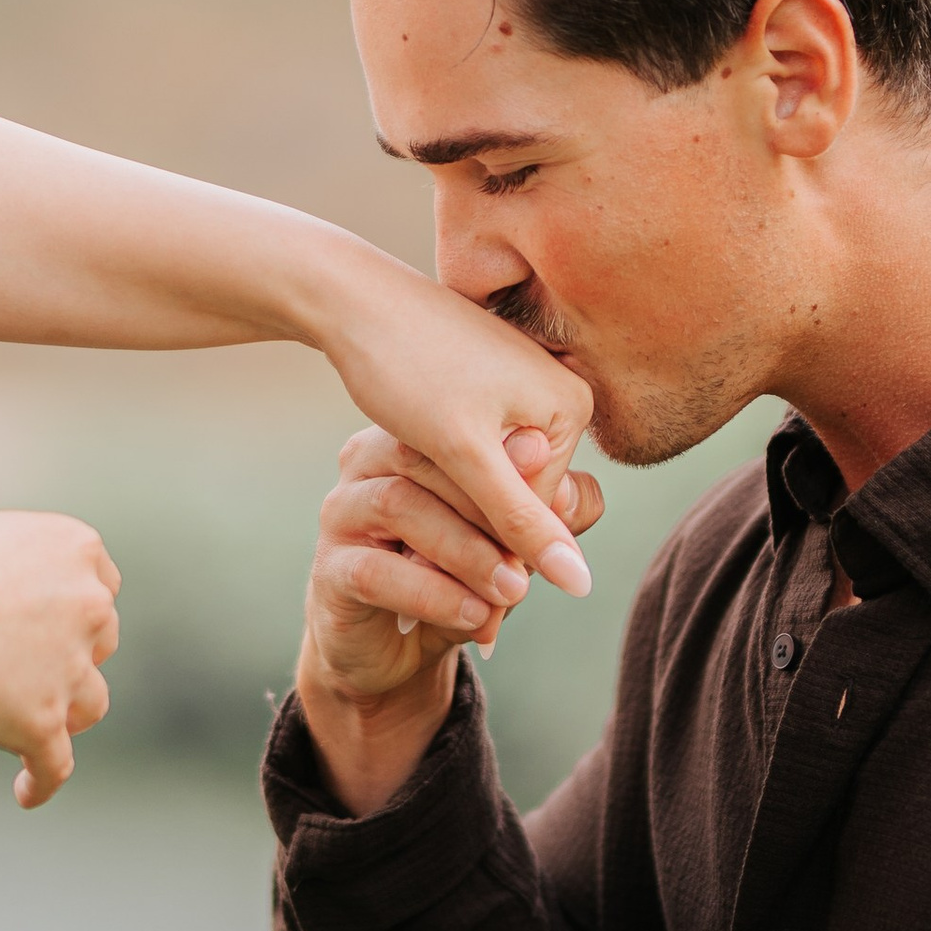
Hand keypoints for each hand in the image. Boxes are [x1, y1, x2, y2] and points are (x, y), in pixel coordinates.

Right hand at [0, 510, 118, 806]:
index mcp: (73, 550)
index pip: (100, 580)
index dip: (77, 606)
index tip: (57, 618)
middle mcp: (88, 606)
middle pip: (100, 641)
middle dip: (74, 654)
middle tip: (33, 665)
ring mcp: (71, 668)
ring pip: (89, 703)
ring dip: (68, 712)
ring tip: (36, 724)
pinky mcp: (44, 722)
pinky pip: (54, 764)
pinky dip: (42, 780)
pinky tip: (26, 791)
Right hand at [294, 425, 603, 814]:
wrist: (395, 652)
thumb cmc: (459, 577)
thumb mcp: (512, 545)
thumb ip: (545, 517)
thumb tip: (574, 495)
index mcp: (416, 435)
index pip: (468, 432)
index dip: (519, 471)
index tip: (561, 513)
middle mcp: (368, 459)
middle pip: (431, 459)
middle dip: (494, 510)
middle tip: (540, 557)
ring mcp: (341, 511)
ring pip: (400, 507)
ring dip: (467, 552)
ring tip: (515, 589)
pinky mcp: (329, 568)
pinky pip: (376, 570)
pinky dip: (434, 594)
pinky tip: (476, 617)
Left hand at [317, 253, 595, 592]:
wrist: (349, 297)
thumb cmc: (406, 365)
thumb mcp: (463, 453)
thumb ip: (521, 520)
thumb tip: (581, 583)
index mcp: (571, 405)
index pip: (540, 513)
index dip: (501, 568)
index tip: (482, 634)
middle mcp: (558, 390)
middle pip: (518, 497)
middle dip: (479, 547)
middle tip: (456, 624)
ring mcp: (520, 386)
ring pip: (490, 479)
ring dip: (457, 522)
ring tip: (414, 566)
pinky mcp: (483, 383)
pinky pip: (473, 451)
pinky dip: (444, 484)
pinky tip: (408, 516)